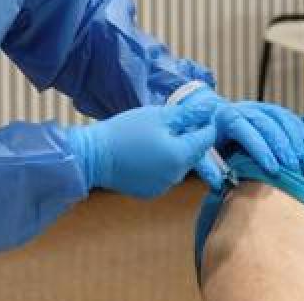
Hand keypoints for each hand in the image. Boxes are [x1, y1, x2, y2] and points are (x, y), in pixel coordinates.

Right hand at [64, 103, 216, 198]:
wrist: (94, 156)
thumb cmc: (126, 131)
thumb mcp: (159, 116)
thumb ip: (187, 115)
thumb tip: (209, 110)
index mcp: (181, 155)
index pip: (206, 139)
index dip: (206, 124)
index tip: (200, 114)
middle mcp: (176, 176)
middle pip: (194, 154)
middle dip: (190, 139)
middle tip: (176, 123)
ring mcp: (163, 186)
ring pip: (179, 165)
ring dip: (176, 152)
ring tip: (157, 137)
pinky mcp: (150, 192)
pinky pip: (165, 176)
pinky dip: (163, 164)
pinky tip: (147, 153)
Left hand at [180, 88, 303, 189]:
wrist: (206, 114)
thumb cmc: (205, 138)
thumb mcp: (200, 150)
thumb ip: (206, 166)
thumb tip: (218, 184)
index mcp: (224, 117)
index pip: (244, 129)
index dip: (260, 149)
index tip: (273, 169)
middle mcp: (242, 108)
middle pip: (265, 122)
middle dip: (281, 145)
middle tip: (292, 166)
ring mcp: (256, 106)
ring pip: (278, 116)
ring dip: (292, 136)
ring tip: (301, 157)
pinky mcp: (266, 108)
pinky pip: (284, 114)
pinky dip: (296, 126)